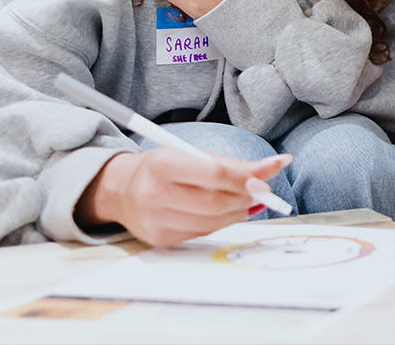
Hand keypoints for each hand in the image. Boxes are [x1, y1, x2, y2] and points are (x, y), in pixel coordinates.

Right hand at [77, 148, 290, 246]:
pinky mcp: (159, 239)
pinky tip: (231, 212)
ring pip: (211, 221)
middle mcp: (154, 194)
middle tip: (264, 191)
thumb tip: (274, 167)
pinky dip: (221, 222)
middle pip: (214, 202)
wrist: (120, 190)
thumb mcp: (191, 154)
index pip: (213, 174)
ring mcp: (155, 221)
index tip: (269, 175)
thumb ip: (232, 163)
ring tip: (252, 201)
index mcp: (162, 165)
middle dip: (246, 197)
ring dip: (239, 211)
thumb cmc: (162, 166)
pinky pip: (201, 232)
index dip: (244, 178)